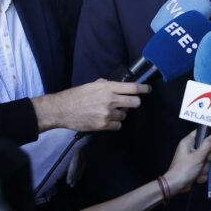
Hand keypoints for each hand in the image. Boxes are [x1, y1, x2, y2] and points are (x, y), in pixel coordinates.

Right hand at [32, 79, 149, 132]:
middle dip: (134, 103)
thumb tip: (117, 86)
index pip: (132, 88)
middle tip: (129, 103)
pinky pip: (118, 125)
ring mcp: (107, 113)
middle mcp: (110, 99)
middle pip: (135, 102)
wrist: (62, 110)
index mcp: (107, 87)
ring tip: (109, 112)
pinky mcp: (103, 125)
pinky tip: (106, 120)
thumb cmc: (76, 95)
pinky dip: (114, 124)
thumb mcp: (92, 85)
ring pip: (125, 115)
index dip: (143, 88)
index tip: (148, 89)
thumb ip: (106, 84)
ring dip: (120, 114)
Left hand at [164, 132, 210, 193]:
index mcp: (188, 142)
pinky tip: (197, 177)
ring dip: (205, 168)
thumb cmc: (185, 168)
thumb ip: (208, 145)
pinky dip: (201, 173)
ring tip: (198, 171)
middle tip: (204, 160)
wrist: (176, 185)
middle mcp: (190, 149)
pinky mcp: (194, 168)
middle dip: (207, 158)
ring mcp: (192, 159)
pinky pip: (203, 168)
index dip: (207, 136)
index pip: (200, 133)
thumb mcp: (198, 156)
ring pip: (206, 160)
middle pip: (206, 148)